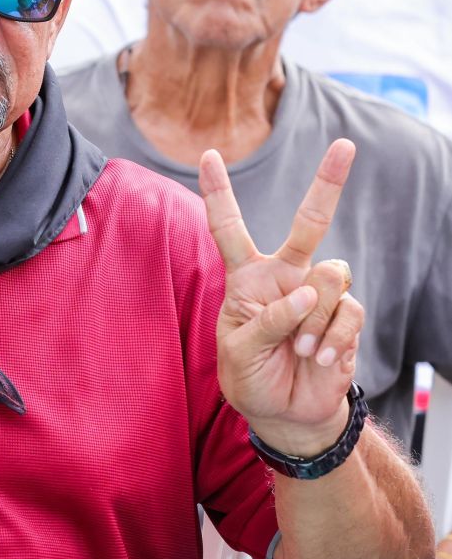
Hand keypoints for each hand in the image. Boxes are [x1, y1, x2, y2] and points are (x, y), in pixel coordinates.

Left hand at [200, 139, 362, 454]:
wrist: (285, 413)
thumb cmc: (250, 376)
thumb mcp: (238, 351)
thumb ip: (266, 320)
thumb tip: (307, 292)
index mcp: (247, 277)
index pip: (229, 227)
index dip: (219, 192)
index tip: (209, 154)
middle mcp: (286, 275)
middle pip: (309, 222)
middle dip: (328, 183)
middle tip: (345, 146)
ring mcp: (319, 293)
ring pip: (331, 276)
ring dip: (313, 318)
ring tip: (299, 348)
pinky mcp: (346, 316)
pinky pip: (348, 311)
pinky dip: (331, 337)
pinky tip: (316, 357)